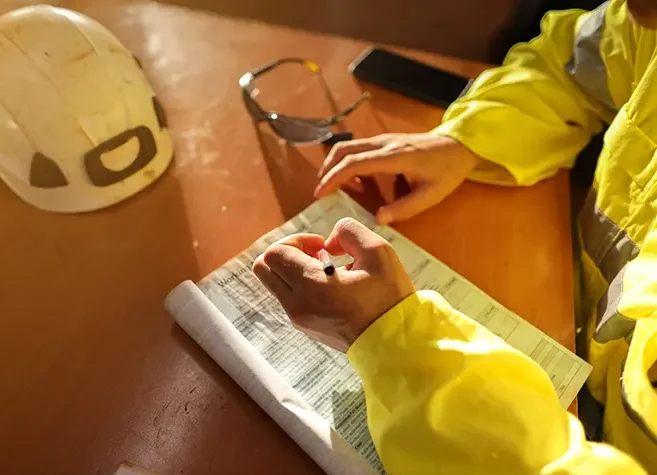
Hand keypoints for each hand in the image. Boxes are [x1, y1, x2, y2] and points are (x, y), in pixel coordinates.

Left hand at [252, 218, 414, 351]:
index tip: (322, 246)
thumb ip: (348, 231)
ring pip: (273, 282)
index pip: (275, 253)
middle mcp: (297, 305)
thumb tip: (328, 242)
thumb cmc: (389, 299)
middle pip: (264, 267)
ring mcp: (298, 318)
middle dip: (287, 252)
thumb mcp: (378, 251)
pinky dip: (299, 284)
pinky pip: (286, 296)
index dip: (296, 240)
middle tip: (317, 254)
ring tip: (327, 271)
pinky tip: (330, 286)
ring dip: (293, 268)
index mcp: (312, 287)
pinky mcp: (304, 326)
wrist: (394, 343)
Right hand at [315, 133, 480, 223]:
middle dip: (327, 169)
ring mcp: (383, 140)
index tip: (320, 193)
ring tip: (341, 190)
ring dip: (337, 166)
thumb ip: (405, 208)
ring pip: (348, 147)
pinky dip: (349, 164)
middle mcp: (383, 144)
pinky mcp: (384, 141)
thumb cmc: (447, 170)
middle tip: (321, 191)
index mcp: (393, 156)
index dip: (333, 178)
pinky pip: (358, 149)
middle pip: (343, 149)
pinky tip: (359, 182)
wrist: (459, 144)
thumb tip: (378, 218)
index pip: (353, 163)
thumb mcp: (431, 195)